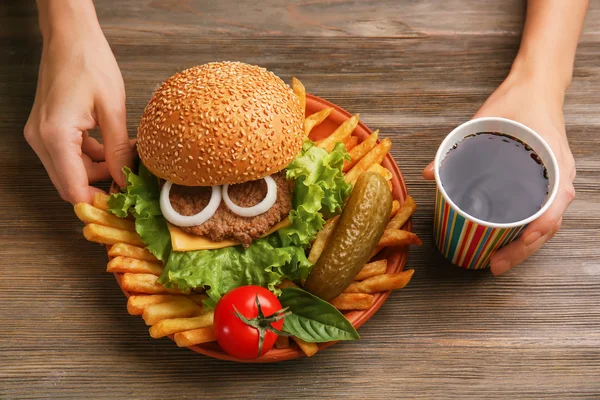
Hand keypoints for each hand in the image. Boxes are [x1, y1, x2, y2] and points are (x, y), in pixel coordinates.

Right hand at [24, 21, 132, 203]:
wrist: (70, 36)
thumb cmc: (90, 63)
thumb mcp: (113, 109)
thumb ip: (118, 150)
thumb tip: (124, 179)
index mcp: (55, 137)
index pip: (72, 189)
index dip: (97, 202)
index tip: (122, 206)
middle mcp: (41, 140)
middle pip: (70, 183)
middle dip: (100, 186)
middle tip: (131, 184)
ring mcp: (41, 134)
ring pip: (71, 170)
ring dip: (99, 170)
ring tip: (128, 159)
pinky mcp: (48, 128)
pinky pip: (70, 154)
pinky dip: (92, 156)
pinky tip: (115, 148)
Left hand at [422, 71, 575, 274]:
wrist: (538, 85)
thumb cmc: (518, 103)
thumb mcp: (485, 121)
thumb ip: (456, 147)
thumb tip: (427, 173)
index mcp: (555, 168)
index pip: (549, 215)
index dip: (529, 241)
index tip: (504, 257)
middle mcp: (561, 179)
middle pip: (547, 228)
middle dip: (521, 251)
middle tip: (492, 265)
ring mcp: (557, 180)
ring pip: (545, 223)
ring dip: (524, 244)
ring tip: (497, 258)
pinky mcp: (548, 179)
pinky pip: (542, 210)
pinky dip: (527, 227)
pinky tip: (506, 237)